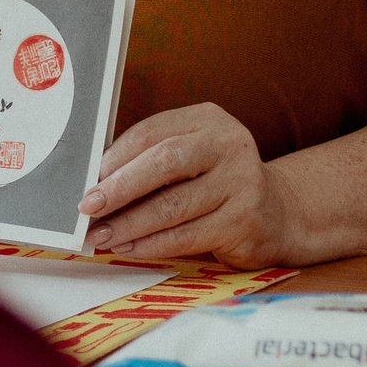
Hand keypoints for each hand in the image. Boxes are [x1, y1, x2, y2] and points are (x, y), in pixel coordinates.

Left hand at [80, 103, 295, 267]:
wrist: (278, 213)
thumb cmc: (217, 183)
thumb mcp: (192, 156)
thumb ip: (152, 160)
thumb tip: (96, 182)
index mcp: (208, 120)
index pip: (153, 133)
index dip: (115, 157)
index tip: (88, 178)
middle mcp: (229, 145)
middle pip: (163, 163)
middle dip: (120, 188)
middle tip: (89, 206)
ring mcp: (241, 183)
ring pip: (172, 206)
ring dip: (130, 224)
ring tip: (102, 234)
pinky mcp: (244, 221)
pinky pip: (186, 236)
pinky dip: (152, 244)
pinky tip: (130, 247)